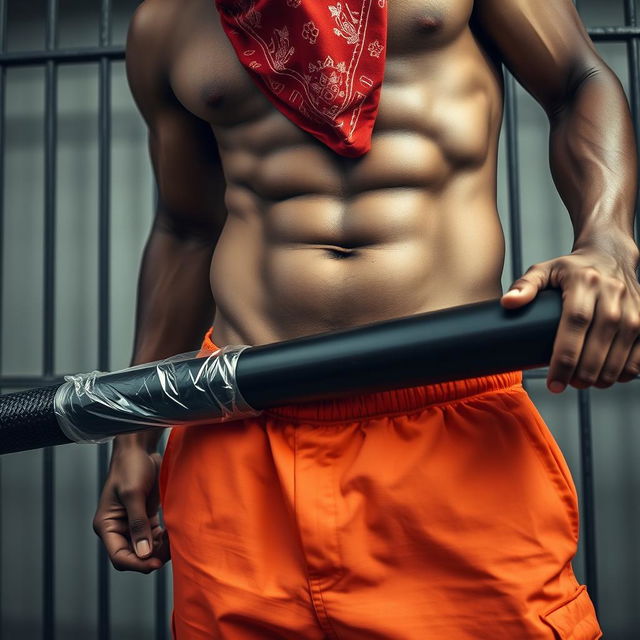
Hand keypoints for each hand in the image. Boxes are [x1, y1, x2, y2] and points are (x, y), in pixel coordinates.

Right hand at [93, 444, 169, 572]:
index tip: (156, 563)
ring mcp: (131, 523)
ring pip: (145, 548)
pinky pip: (154, 536)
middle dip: (151, 556)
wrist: (140, 448)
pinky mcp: (145, 517)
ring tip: (174, 538)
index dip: (137, 564)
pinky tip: (173, 532)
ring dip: (159, 548)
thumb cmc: (131, 467)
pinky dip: (163, 539)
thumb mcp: (133, 494)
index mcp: (107, 525)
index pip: (119, 556)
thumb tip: (144, 553)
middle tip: (170, 549)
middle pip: (133, 555)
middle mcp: (118, 528)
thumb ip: (138, 524)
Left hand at [500, 244, 639, 391]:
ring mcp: (633, 305)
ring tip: (585, 384)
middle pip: (599, 340)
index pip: (575, 323)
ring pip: (622, 348)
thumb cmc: (569, 269)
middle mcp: (612, 293)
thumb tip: (507, 303)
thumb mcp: (544, 270)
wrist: (610, 254)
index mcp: (583, 282)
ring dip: (605, 374)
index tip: (553, 381)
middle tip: (567, 386)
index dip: (564, 356)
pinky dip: (628, 369)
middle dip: (584, 371)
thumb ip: (525, 286)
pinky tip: (610, 378)